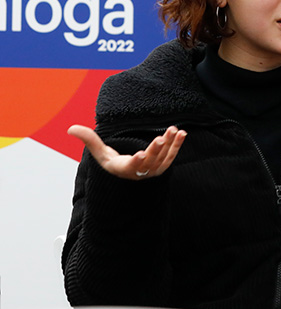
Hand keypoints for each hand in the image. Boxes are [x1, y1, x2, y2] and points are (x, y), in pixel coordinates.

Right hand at [68, 124, 186, 180]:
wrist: (129, 180)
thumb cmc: (113, 165)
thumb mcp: (100, 154)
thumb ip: (89, 140)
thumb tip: (70, 128)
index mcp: (125, 170)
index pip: (132, 167)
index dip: (137, 162)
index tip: (141, 154)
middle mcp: (141, 172)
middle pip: (150, 162)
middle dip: (156, 149)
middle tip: (162, 138)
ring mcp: (154, 170)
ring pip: (164, 158)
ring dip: (170, 144)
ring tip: (173, 130)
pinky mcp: (163, 166)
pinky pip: (172, 156)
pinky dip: (177, 145)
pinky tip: (182, 133)